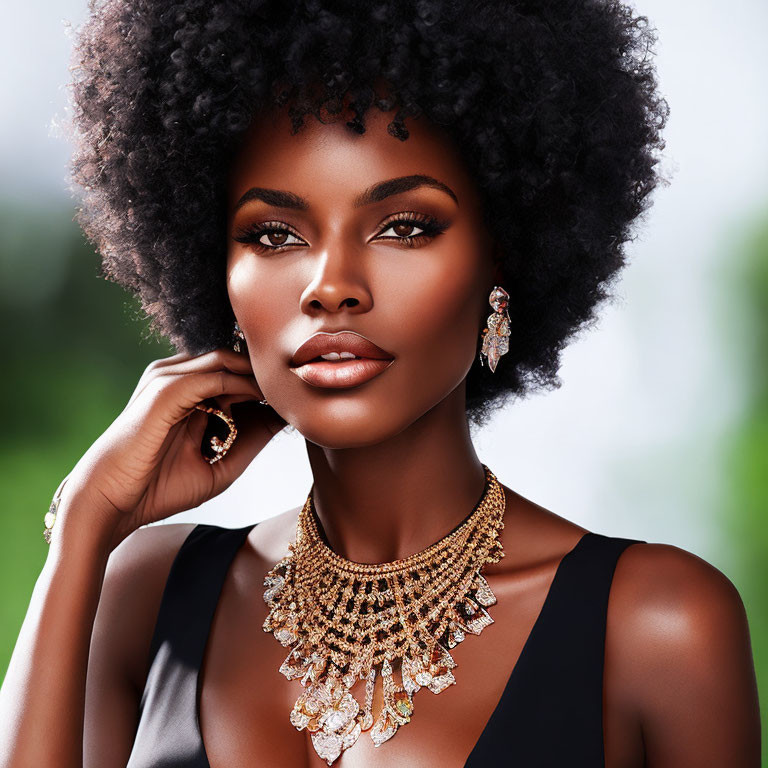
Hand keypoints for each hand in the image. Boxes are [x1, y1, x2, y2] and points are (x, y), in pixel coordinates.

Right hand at [55, 348, 286, 548]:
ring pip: (228, 361)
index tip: (301, 402)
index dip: (269, 386)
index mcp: (185, 393)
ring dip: (261, 376)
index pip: (235, 374)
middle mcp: (176, 378)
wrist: (110, 505)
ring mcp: (168, 379)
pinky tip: (269, 399)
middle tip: (301, 391)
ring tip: (290, 394)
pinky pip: (216, 376)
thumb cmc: (157, 490)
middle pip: (234, 361)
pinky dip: (246, 385)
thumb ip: (251, 441)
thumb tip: (285, 421)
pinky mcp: (166, 389)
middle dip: (268, 375)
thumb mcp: (219, 466)